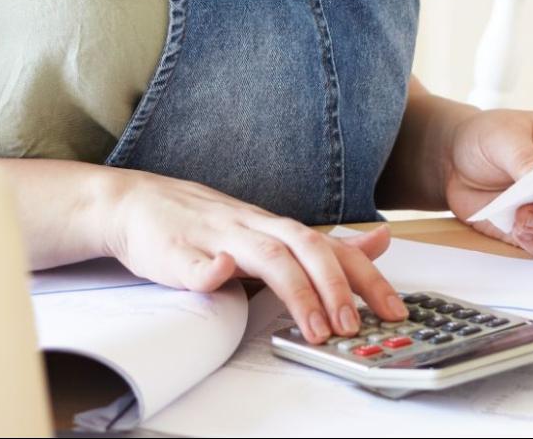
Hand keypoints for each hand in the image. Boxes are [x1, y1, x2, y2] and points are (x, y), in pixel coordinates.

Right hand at [98, 170, 403, 343]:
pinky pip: (194, 261)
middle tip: (354, 326)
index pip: (331, 248)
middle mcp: (254, 228)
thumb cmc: (207, 223)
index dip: (366, 278)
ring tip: (314, 327)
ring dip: (294, 291)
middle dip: (335, 287)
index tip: (394, 310)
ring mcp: (217, 238)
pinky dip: (208, 268)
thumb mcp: (271, 230)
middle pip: (305, 247)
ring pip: (263, 257)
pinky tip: (218, 274)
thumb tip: (381, 242)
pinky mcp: (177, 251)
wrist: (138, 203)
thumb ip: (323, 242)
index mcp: (276, 229)